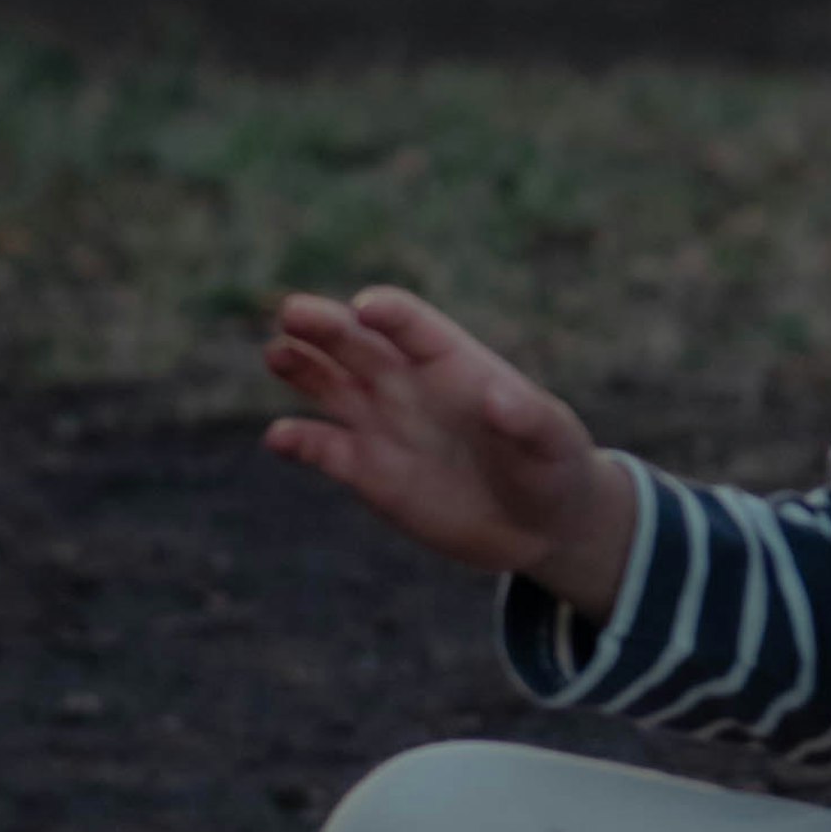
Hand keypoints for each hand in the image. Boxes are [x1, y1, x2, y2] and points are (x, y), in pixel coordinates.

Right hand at [262, 283, 640, 615]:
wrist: (538, 524)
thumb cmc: (554, 467)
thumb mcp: (554, 442)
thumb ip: (529, 418)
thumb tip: (500, 397)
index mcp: (454, 363)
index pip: (414, 326)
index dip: (391, 313)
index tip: (365, 307)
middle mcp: (409, 384)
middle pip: (358, 344)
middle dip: (326, 326)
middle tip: (292, 312)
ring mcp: (384, 424)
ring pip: (330, 385)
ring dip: (301, 366)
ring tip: (277, 352)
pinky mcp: (368, 470)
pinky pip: (324, 449)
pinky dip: (299, 441)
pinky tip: (279, 438)